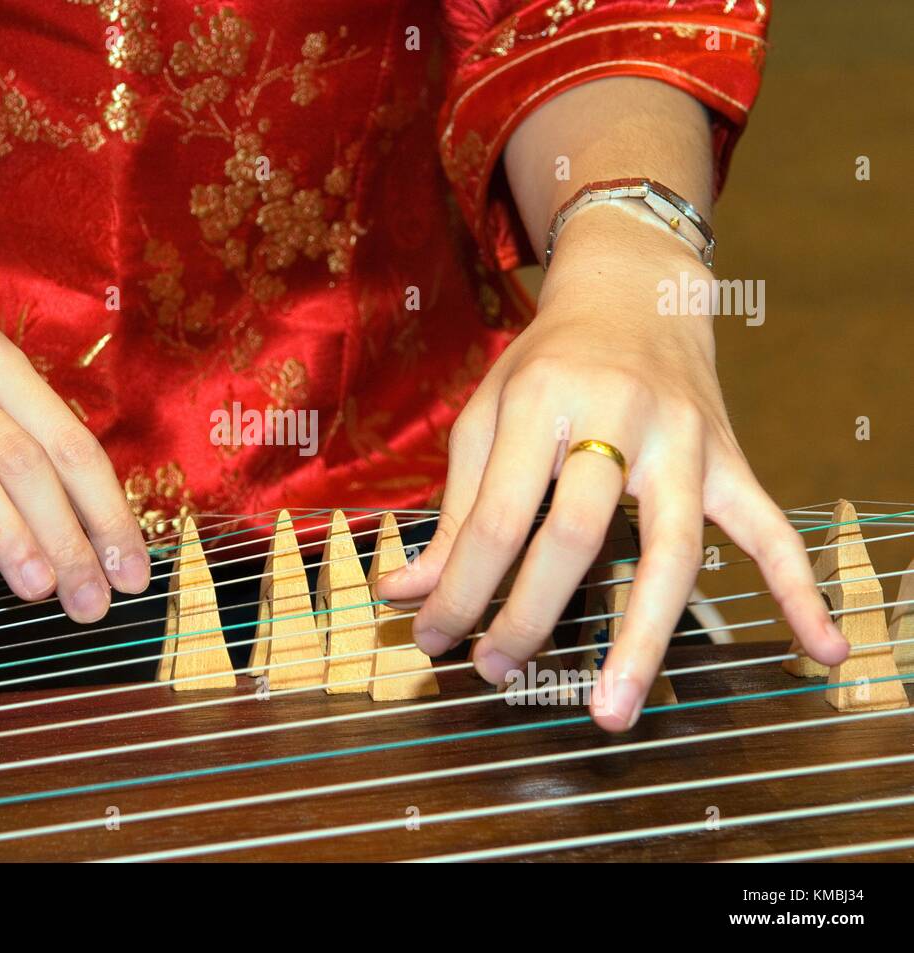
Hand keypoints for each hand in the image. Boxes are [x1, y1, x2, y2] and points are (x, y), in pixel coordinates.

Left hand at [377, 219, 848, 730]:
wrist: (634, 291)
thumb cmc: (547, 362)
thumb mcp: (487, 414)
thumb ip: (456, 506)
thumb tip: (408, 595)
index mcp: (543, 402)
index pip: (497, 518)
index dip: (459, 589)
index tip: (432, 639)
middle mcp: (617, 418)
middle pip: (575, 537)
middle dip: (527, 616)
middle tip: (493, 672)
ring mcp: (684, 441)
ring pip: (669, 551)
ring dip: (639, 638)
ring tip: (611, 711)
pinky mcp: (730, 459)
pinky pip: (770, 528)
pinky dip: (799, 589)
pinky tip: (820, 649)